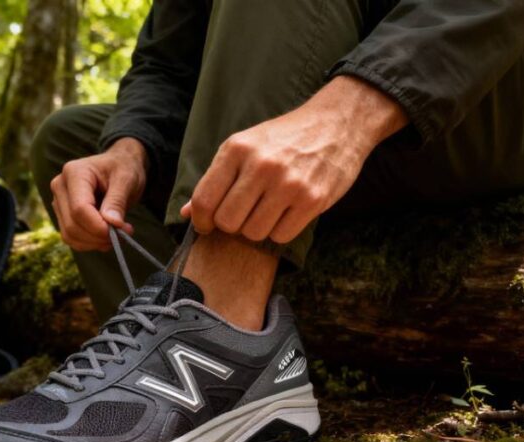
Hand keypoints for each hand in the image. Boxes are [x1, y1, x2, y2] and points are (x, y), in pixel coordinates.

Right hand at [50, 137, 147, 250]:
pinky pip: (71, 238)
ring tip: (116, 234)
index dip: (99, 226)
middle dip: (98, 236)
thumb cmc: (123, 168)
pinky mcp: (62, 214)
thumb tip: (112, 223)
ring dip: (94, 242)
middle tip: (123, 233)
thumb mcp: (126, 180)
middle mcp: (60, 186)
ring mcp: (58, 201)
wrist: (118, 167)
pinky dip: (89, 243)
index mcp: (74, 172)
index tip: (122, 230)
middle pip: (72, 224)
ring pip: (69, 235)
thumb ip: (117, 201)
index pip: (80, 209)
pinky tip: (105, 236)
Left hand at [181, 76, 407, 243]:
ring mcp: (288, 183)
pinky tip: (286, 213)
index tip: (207, 224)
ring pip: (253, 233)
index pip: (204, 200)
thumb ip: (215, 179)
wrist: (337, 123)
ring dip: (256, 229)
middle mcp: (261, 165)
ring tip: (266, 211)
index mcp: (237, 149)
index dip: (201, 221)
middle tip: (242, 216)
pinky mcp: (312, 199)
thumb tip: (186, 214)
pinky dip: (280, 231)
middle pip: (227, 222)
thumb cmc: (284, 138)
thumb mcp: (244, 146)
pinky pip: (281, 236)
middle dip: (230, 225)